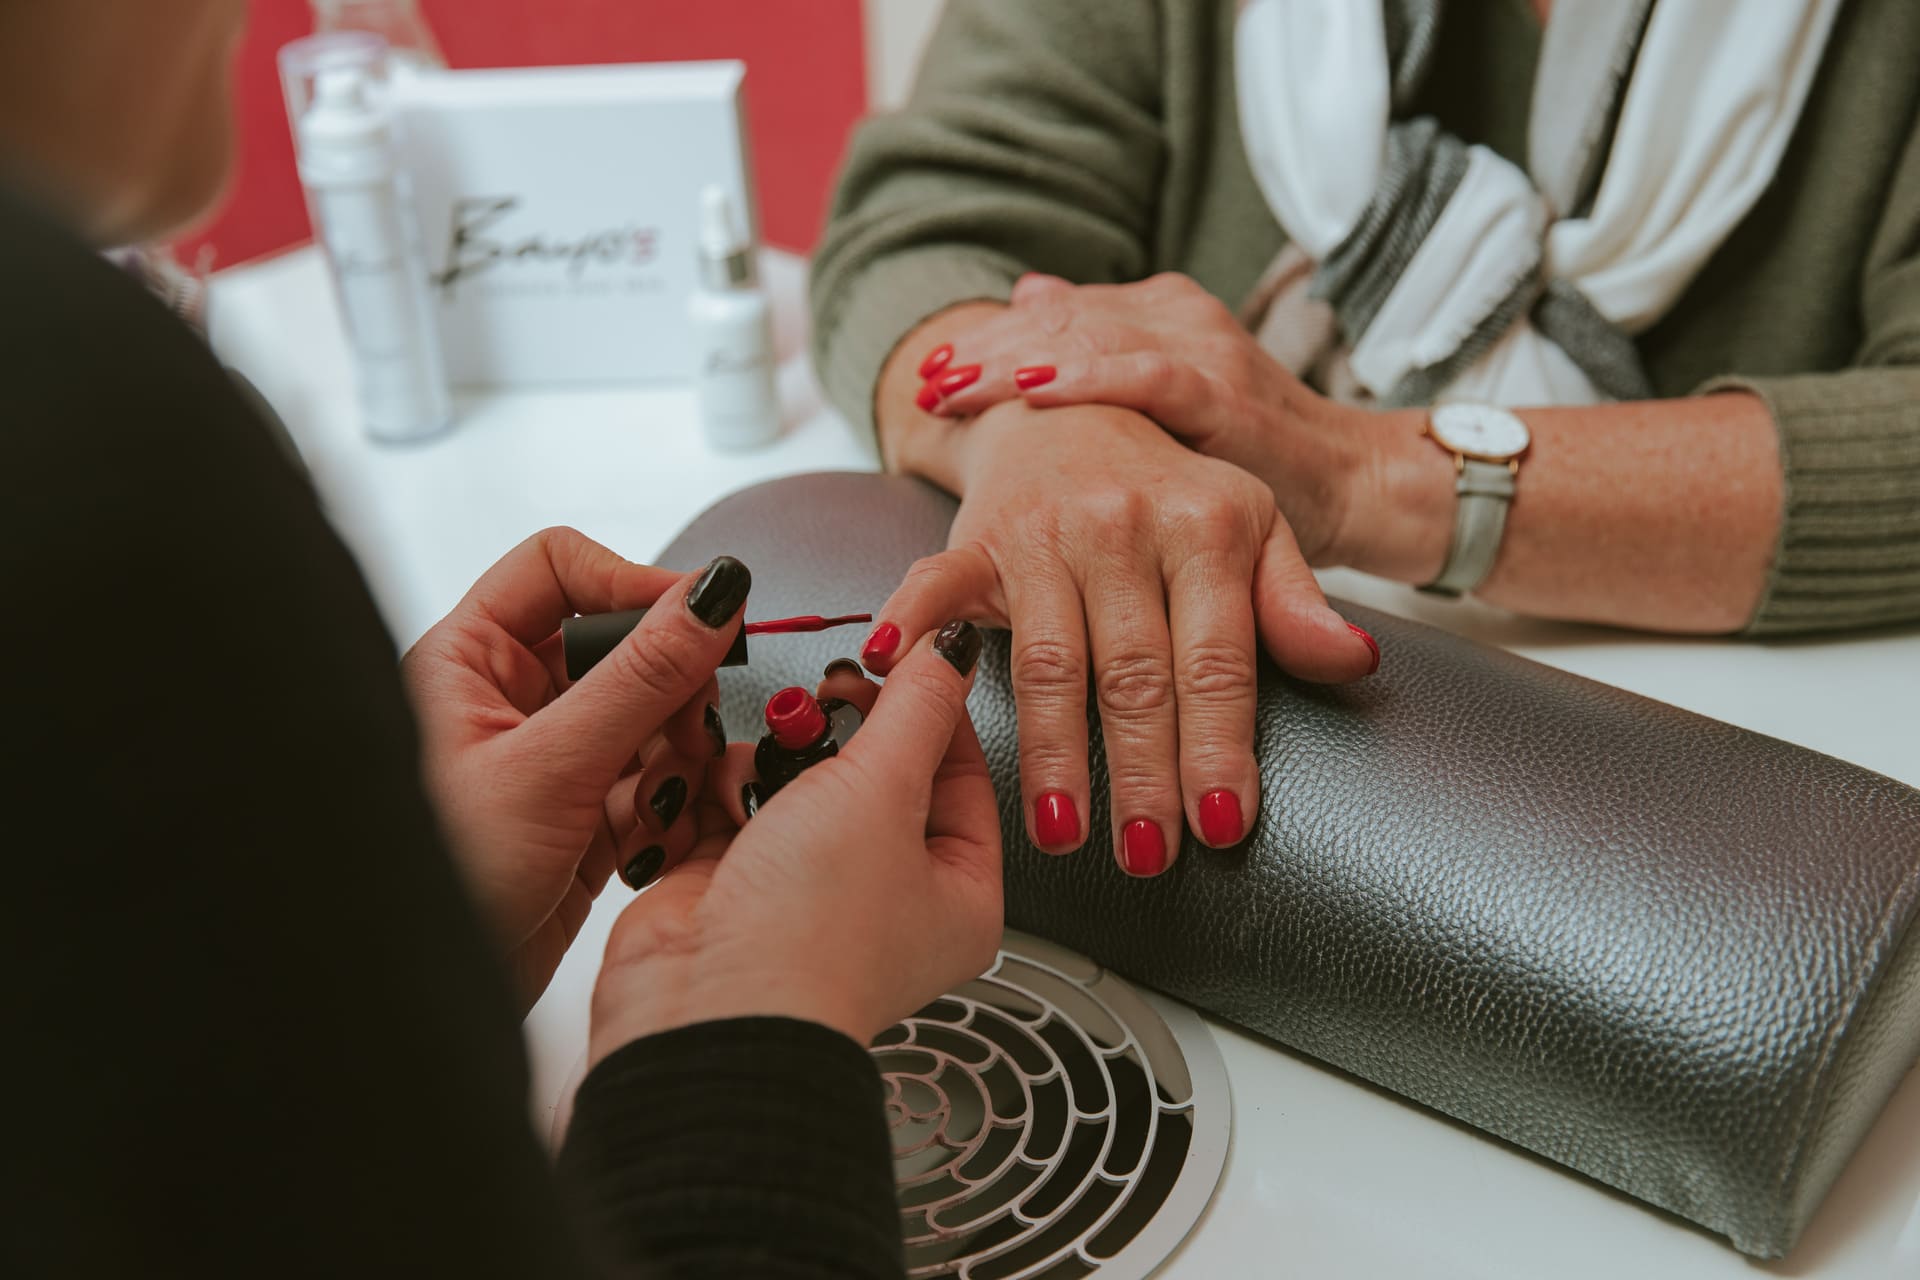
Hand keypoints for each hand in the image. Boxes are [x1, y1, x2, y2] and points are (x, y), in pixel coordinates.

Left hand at [402, 530, 751, 1007]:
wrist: (418, 1008)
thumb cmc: (441, 883)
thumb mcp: (550, 769)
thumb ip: (641, 678)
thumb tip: (709, 597)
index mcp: (467, 659)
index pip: (562, 569)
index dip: (635, 584)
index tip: (702, 620)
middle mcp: (507, 699)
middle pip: (622, 646)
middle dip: (671, 688)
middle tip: (693, 729)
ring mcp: (548, 759)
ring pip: (649, 719)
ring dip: (674, 757)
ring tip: (664, 802)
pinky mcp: (580, 817)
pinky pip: (652, 782)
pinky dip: (668, 807)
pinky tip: (655, 841)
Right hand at [587, 622, 1001, 1061]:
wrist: (707, 1009)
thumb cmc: (811, 939)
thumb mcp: (883, 789)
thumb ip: (918, 705)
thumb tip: (954, 651)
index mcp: (961, 894)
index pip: (964, 772)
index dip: (932, 706)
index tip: (902, 657)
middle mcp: (891, 901)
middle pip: (880, 773)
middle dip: (845, 730)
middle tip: (830, 693)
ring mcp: (811, 895)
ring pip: (804, 785)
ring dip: (782, 758)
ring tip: (776, 747)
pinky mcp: (738, 889)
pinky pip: (740, 807)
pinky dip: (729, 788)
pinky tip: (722, 783)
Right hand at [858, 400, 1377, 876]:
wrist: (1070, 405)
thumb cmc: (1167, 485)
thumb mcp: (1252, 527)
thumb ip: (1294, 604)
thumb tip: (1355, 661)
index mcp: (1204, 527)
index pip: (1217, 659)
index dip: (1219, 745)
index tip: (1223, 822)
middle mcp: (1123, 526)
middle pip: (1135, 675)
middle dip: (1143, 774)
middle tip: (1150, 854)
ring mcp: (1043, 534)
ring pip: (1050, 664)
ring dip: (1054, 755)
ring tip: (1065, 834)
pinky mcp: (976, 541)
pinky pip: (937, 588)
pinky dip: (915, 627)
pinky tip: (901, 674)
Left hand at [913, 272, 1374, 563]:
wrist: (1353, 482)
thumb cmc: (1249, 458)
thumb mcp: (1165, 404)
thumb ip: (1102, 351)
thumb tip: (1029, 294)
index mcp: (1159, 317)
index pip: (1056, 314)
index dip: (991, 340)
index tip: (931, 375)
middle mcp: (1178, 318)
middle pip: (1059, 319)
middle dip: (987, 351)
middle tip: (927, 384)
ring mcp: (1205, 351)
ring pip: (1089, 337)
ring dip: (1014, 362)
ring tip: (955, 387)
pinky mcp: (1227, 396)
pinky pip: (1148, 377)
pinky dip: (1087, 380)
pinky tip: (1035, 393)